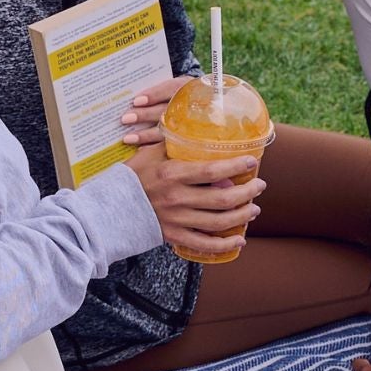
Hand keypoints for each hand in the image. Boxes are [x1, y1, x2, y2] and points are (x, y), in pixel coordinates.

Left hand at [119, 75, 196, 146]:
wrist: (202, 107)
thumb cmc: (177, 94)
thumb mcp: (172, 87)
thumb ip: (156, 92)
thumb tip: (131, 101)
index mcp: (185, 87)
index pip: (170, 89)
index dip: (154, 95)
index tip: (136, 101)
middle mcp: (189, 105)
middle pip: (166, 110)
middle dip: (145, 115)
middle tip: (125, 119)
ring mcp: (190, 123)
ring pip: (167, 130)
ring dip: (146, 134)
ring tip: (128, 138)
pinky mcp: (186, 140)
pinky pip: (170, 145)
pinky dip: (154, 146)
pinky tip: (140, 149)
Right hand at [124, 140, 263, 257]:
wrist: (110, 208)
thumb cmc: (132, 176)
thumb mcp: (150, 153)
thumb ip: (172, 142)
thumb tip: (192, 126)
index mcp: (172, 174)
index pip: (211, 170)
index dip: (235, 166)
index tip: (251, 161)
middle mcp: (177, 198)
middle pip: (222, 199)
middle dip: (247, 192)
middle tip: (259, 186)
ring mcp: (176, 220)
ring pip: (218, 222)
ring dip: (242, 216)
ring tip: (254, 209)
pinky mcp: (173, 236)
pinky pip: (204, 244)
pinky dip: (225, 244)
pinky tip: (239, 239)